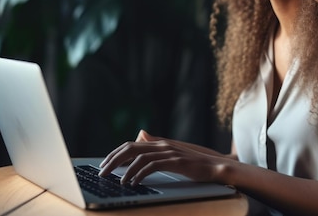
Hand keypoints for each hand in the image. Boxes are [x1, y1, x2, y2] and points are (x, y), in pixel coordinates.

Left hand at [98, 130, 231, 185]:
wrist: (215, 167)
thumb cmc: (194, 164)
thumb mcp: (172, 155)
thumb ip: (156, 148)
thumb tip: (141, 135)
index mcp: (160, 143)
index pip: (131, 144)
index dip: (115, 153)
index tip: (104, 164)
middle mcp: (162, 145)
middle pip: (131, 148)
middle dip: (114, 160)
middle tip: (102, 172)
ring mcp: (169, 152)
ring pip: (139, 157)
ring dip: (125, 169)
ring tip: (117, 181)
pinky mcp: (175, 162)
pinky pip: (152, 166)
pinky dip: (140, 174)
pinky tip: (134, 182)